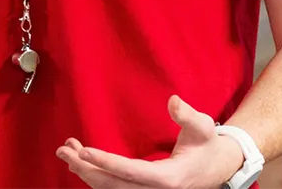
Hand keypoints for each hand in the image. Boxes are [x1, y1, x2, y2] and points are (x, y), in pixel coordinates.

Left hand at [55, 95, 243, 188]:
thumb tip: (172, 101)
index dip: (107, 162)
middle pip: (112, 185)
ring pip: (109, 188)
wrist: (217, 167)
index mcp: (168, 178)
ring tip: (66, 151)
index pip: (131, 172)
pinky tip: (81, 161)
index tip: (85, 151)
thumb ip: (187, 115)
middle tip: (63, 149)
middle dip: (85, 168)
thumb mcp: (203, 127)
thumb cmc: (207, 145)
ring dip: (85, 171)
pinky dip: (94, 174)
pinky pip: (113, 187)